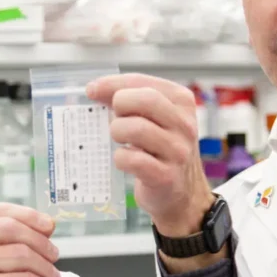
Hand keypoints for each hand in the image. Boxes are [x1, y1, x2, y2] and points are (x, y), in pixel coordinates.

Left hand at [87, 73, 214, 237]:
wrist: (183, 194)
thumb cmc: (162, 150)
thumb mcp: (156, 119)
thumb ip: (131, 101)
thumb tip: (94, 89)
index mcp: (182, 102)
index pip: (143, 82)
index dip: (113, 84)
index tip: (92, 89)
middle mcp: (184, 124)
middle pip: (145, 100)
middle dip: (120, 106)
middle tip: (114, 118)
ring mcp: (178, 151)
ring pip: (137, 128)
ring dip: (118, 132)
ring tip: (120, 140)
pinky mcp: (166, 176)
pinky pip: (133, 160)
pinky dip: (121, 158)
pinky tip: (125, 160)